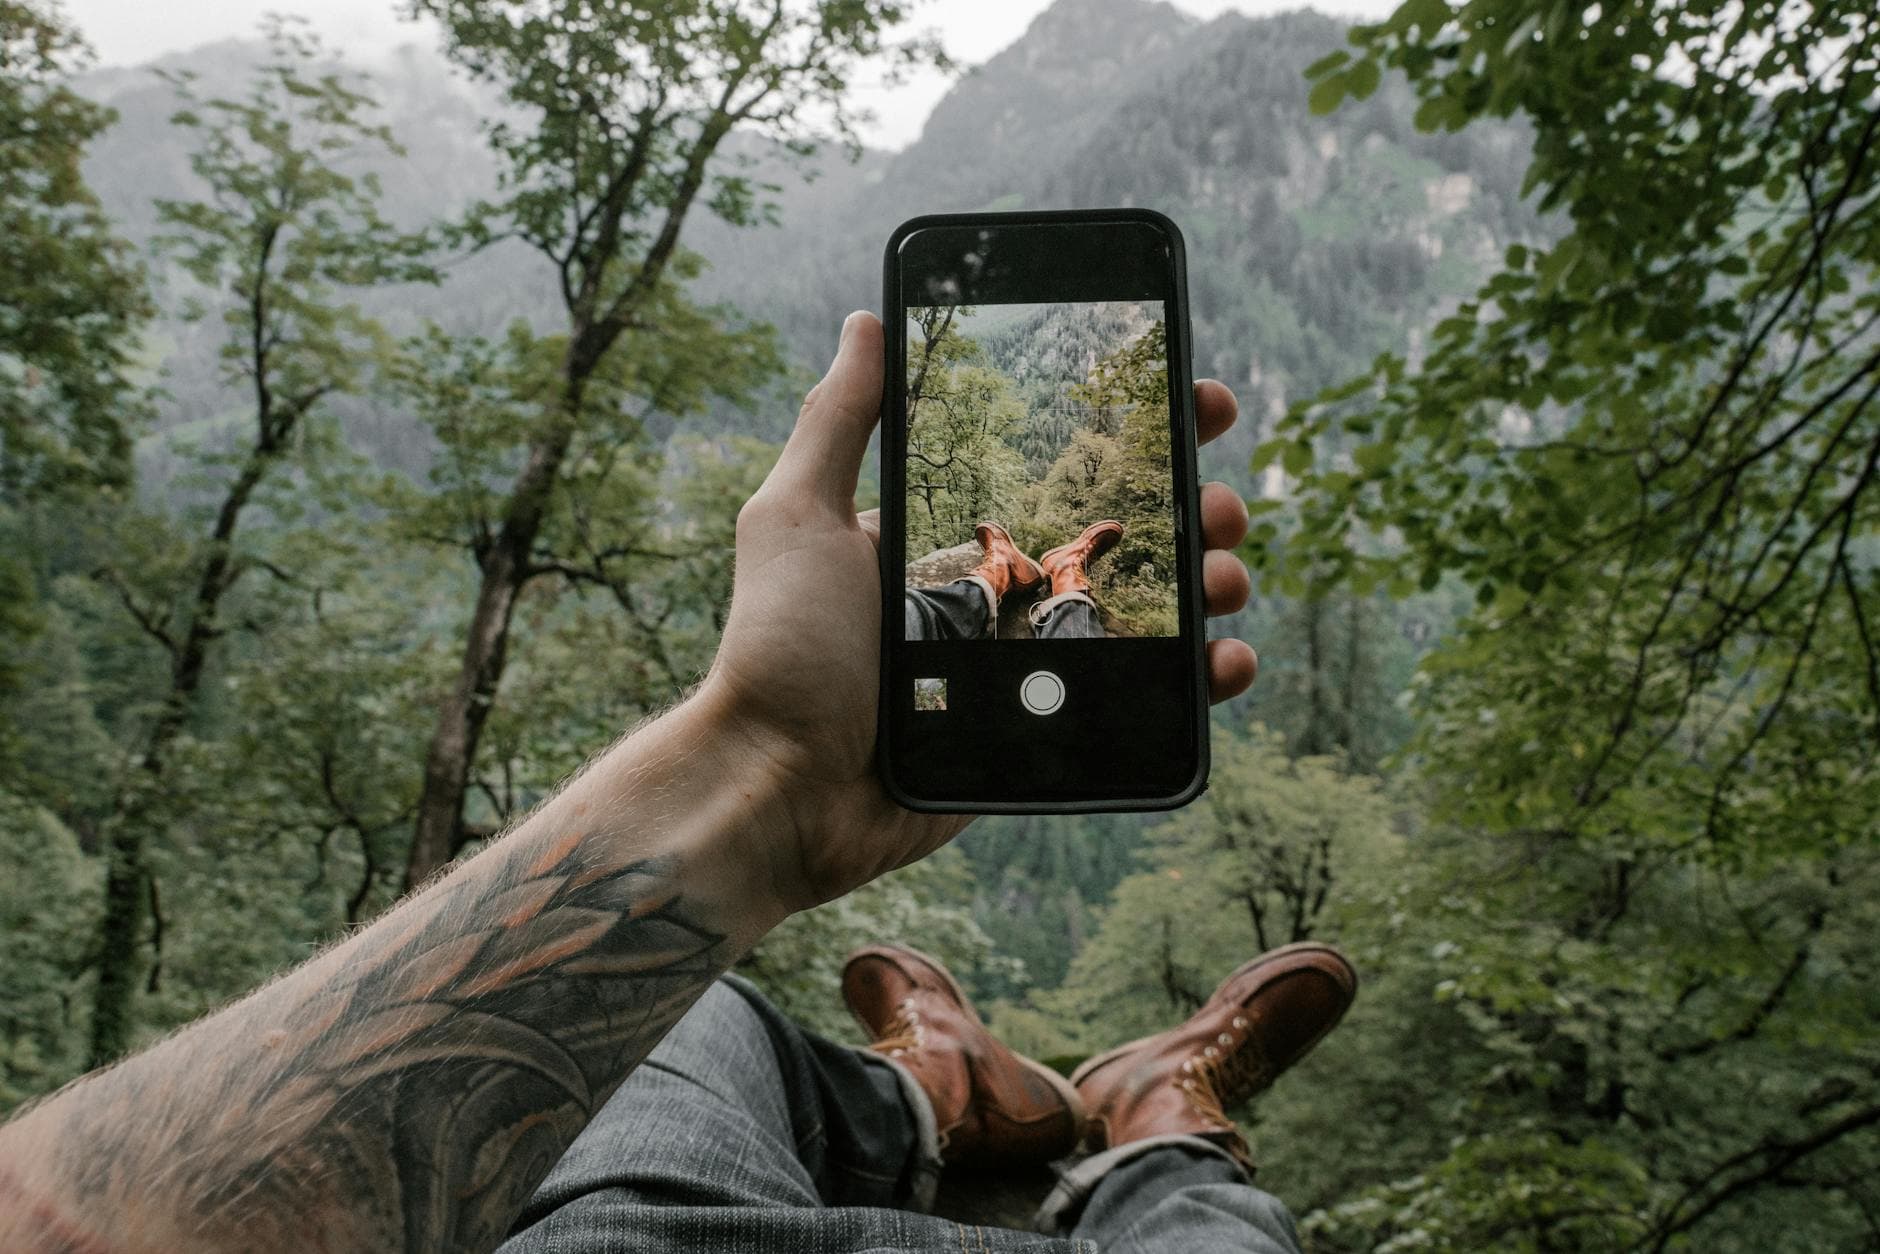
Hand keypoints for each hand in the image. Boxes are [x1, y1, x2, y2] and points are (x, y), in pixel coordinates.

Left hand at [700, 312, 1258, 912]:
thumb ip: (840, 422)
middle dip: (1192, 507)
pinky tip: (1226, 660)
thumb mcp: (798, 518)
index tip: (1194, 401)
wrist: (783, 790)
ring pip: (1152, 618)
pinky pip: (1146, 704)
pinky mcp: (1051, 737)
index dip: (1137, 437)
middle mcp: (1002, 603)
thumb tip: (867, 320)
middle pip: (1127, 544)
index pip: (1063, 474)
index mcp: (955, 546)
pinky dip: (1202, 681)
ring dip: (1210, 584)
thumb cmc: (782, 652)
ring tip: (1226, 574)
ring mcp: (1033, 671)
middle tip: (1219, 500)